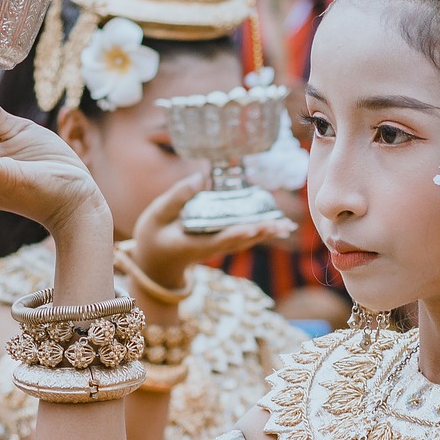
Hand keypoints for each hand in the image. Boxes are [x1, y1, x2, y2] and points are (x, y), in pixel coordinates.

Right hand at [129, 173, 294, 291]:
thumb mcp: (156, 215)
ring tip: (286, 226)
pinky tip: (278, 226)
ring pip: (246, 241)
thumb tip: (198, 178)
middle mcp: (211, 248)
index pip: (219, 239)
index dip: (237, 233)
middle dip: (260, 232)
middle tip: (280, 224)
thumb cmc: (153, 235)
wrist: (156, 261)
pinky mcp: (223, 244)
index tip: (252, 228)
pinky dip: (262, 232)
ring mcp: (218, 248)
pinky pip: (245, 238)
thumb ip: (176, 198)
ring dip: (266, 233)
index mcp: (194, 244)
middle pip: (240, 240)